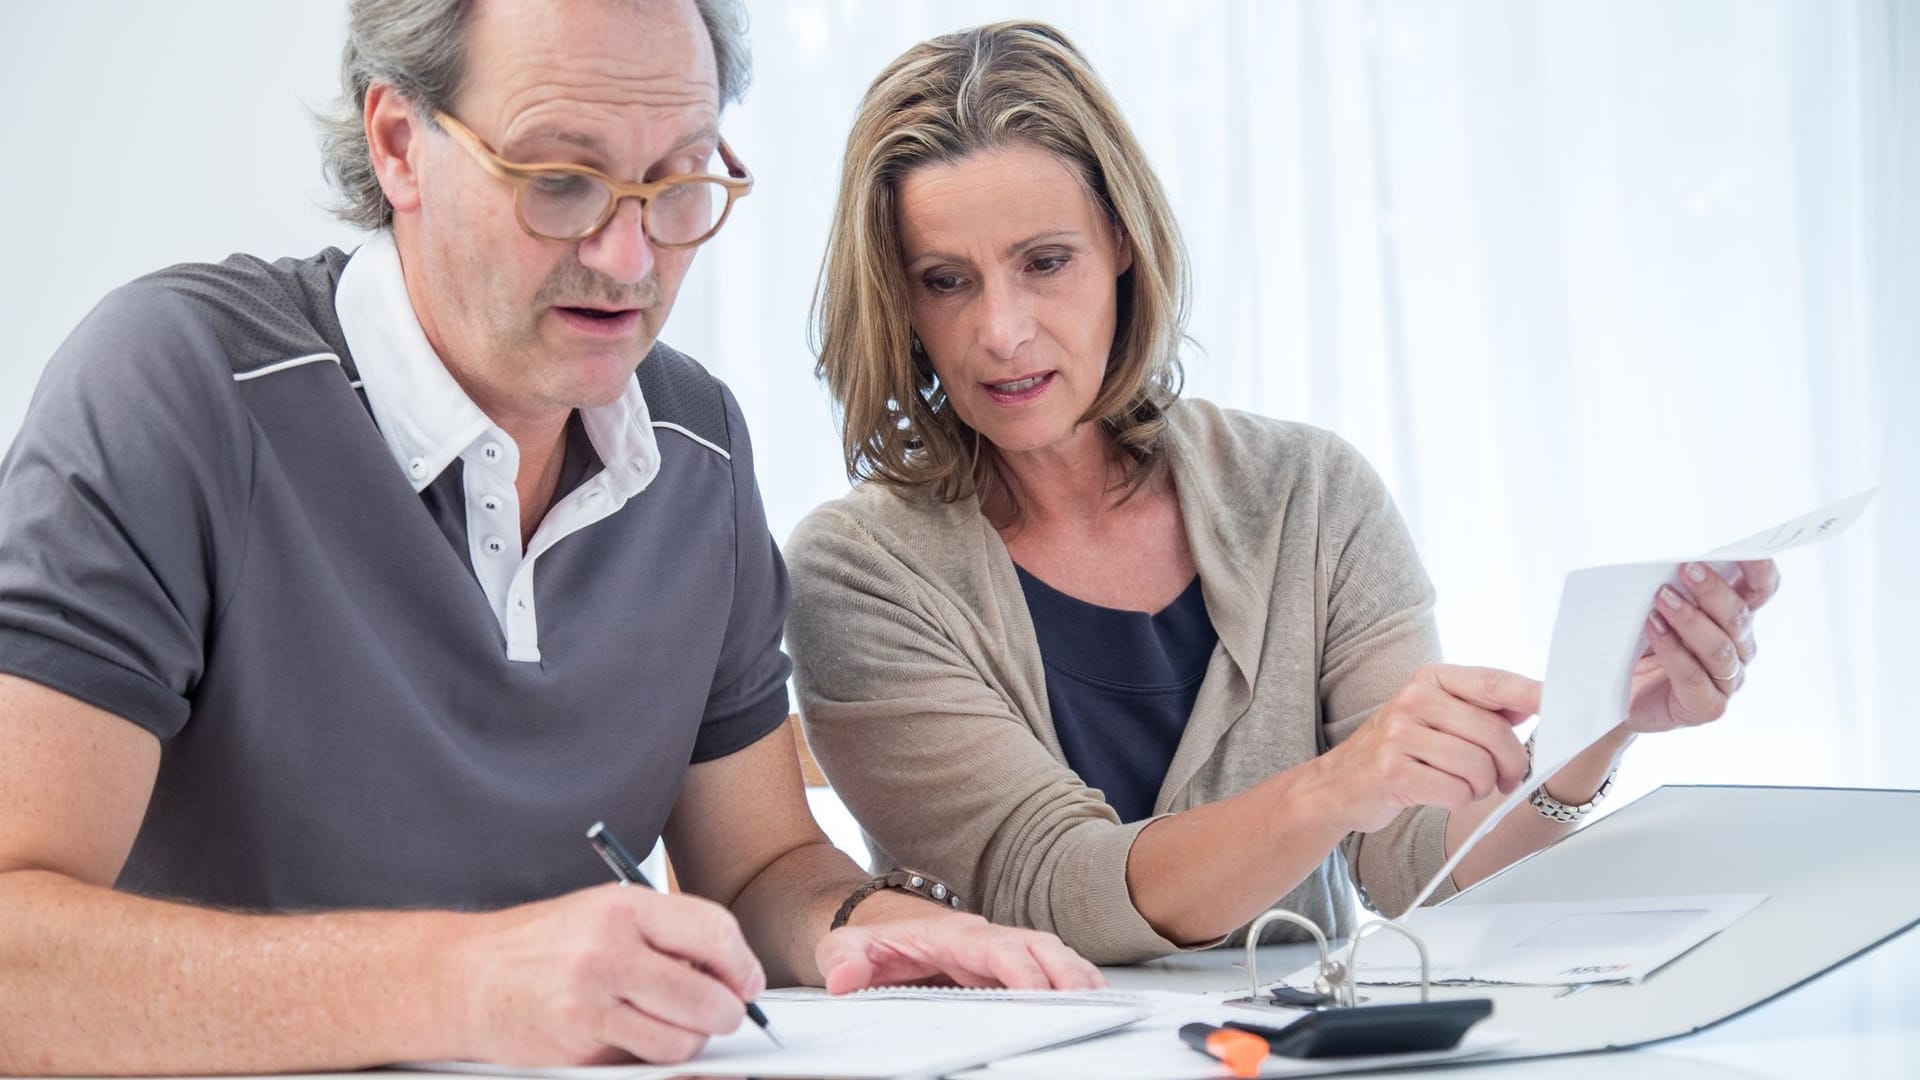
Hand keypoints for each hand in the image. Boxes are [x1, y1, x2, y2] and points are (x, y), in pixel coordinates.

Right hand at [452, 883, 764, 1066]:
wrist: (464, 977)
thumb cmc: (539, 944)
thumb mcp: (602, 913)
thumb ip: (663, 933)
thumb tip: (728, 969)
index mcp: (623, 908)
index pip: (714, 931)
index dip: (743, 963)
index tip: (748, 981)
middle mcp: (609, 951)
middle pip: (708, 996)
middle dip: (728, 1012)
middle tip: (724, 1013)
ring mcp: (592, 1002)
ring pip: (683, 1039)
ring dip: (690, 1040)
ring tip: (672, 1024)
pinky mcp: (578, 1045)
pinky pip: (643, 1061)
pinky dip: (650, 1056)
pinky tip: (632, 1035)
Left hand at [816, 911, 1104, 994]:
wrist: (879, 930)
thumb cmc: (869, 943)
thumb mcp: (844, 947)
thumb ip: (843, 958)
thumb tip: (843, 977)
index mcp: (951, 935)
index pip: (993, 948)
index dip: (1017, 968)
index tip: (1035, 992)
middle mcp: (984, 939)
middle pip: (1035, 947)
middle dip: (1063, 972)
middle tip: (1087, 1000)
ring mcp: (1000, 952)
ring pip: (1050, 956)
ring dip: (1076, 977)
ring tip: (1100, 1002)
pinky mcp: (1008, 967)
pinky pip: (1049, 969)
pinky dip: (1073, 981)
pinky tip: (1092, 998)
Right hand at [1313, 664, 1539, 832]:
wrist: (1338, 785)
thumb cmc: (1397, 750)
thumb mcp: (1434, 717)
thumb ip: (1481, 708)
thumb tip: (1530, 702)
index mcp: (1431, 680)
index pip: (1494, 683)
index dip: (1532, 694)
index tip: (1561, 704)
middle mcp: (1414, 700)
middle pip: (1494, 732)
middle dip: (1511, 763)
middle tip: (1508, 779)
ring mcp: (1400, 734)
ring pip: (1478, 766)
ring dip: (1481, 786)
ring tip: (1464, 785)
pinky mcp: (1393, 771)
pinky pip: (1455, 792)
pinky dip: (1458, 800)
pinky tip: (1441, 794)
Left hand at [1627, 559, 1780, 734]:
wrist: (1617, 695)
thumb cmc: (1640, 647)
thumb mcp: (1656, 610)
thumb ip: (1672, 589)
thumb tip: (1669, 564)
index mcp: (1733, 619)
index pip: (1760, 590)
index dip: (1760, 570)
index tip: (1749, 550)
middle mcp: (1738, 649)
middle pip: (1739, 617)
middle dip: (1713, 591)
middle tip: (1685, 569)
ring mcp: (1726, 681)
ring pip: (1719, 648)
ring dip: (1690, 619)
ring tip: (1661, 599)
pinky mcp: (1706, 706)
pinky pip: (1694, 676)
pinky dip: (1673, 651)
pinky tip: (1654, 629)